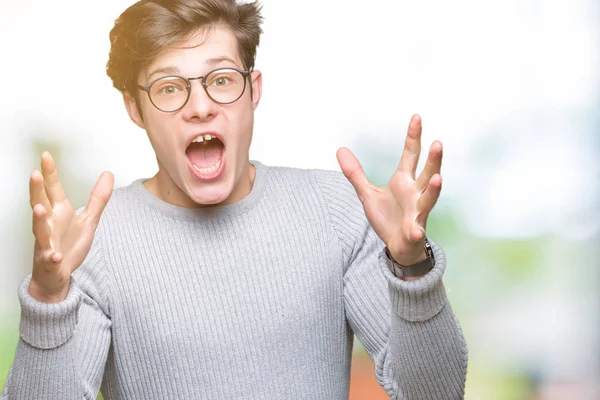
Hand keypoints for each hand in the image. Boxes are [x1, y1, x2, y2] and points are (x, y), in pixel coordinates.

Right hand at [28, 152, 113, 302]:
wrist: (57, 274)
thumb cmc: (69, 245)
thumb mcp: (89, 220)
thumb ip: (97, 198)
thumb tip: (108, 173)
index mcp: (58, 212)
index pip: (52, 190)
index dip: (49, 173)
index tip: (45, 155)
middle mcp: (49, 224)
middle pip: (40, 204)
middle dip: (37, 190)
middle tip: (34, 174)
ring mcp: (46, 243)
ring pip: (39, 230)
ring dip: (39, 219)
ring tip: (39, 208)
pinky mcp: (48, 261)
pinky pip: (48, 258)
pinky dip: (51, 256)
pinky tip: (54, 255)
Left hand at [336, 114, 442, 266]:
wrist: (398, 246)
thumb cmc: (387, 217)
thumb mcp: (367, 193)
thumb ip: (355, 173)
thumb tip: (340, 149)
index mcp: (404, 181)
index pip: (411, 154)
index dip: (413, 136)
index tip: (417, 117)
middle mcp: (415, 193)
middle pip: (426, 173)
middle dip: (434, 159)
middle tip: (438, 142)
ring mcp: (417, 212)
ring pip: (429, 199)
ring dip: (433, 189)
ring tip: (437, 178)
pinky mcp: (414, 231)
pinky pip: (416, 230)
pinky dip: (417, 230)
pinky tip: (417, 230)